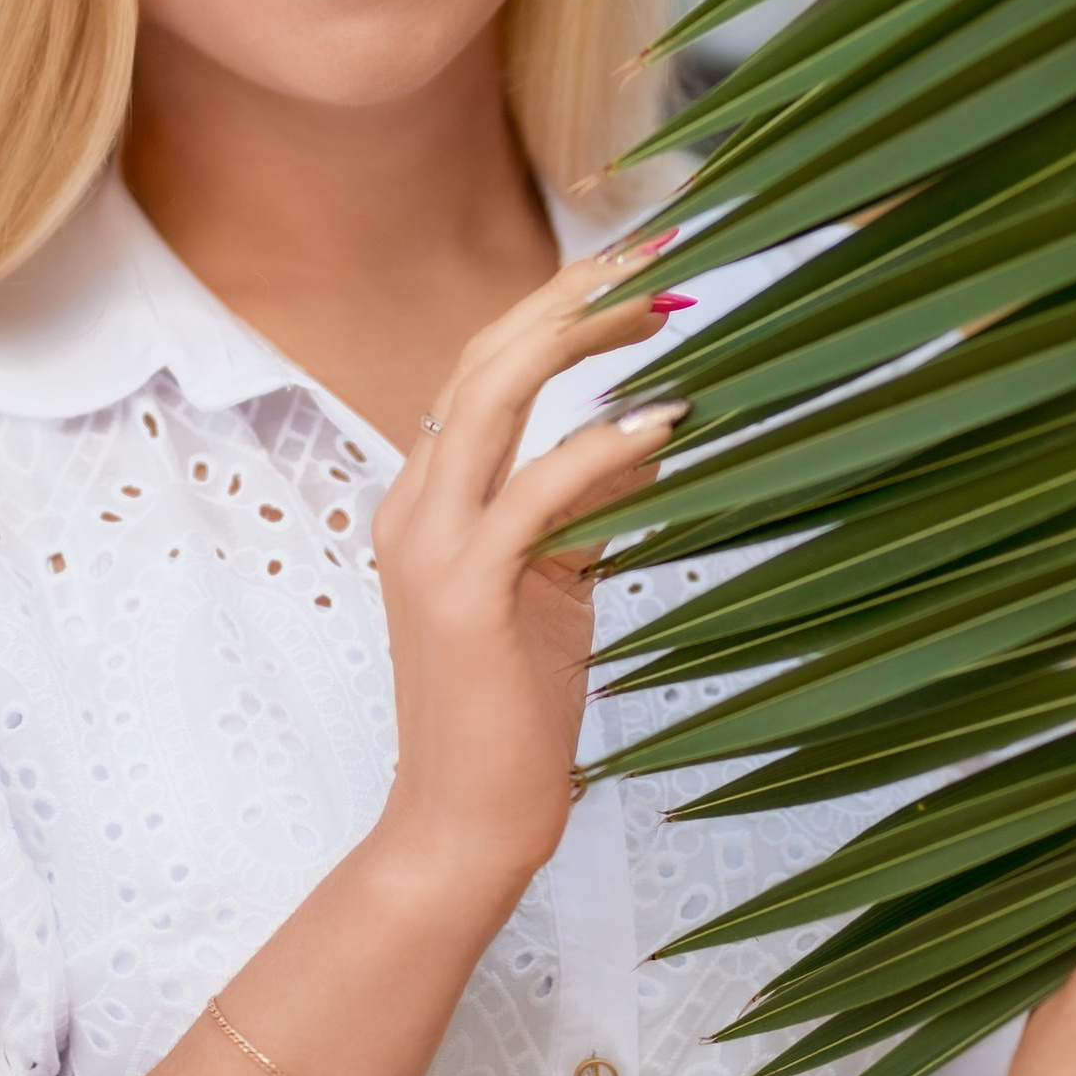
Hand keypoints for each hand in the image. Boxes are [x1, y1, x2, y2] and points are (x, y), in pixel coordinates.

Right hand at [366, 237, 684, 907]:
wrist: (463, 820)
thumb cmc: (512, 710)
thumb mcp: (557, 585)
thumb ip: (585, 508)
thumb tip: (651, 432)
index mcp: (426, 496)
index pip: (486, 368)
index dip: (555, 307)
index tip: (635, 270)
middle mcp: (414, 504)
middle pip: (486, 358)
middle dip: (571, 295)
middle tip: (656, 255)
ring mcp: (430, 544)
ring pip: (492, 397)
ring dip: (579, 338)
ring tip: (660, 305)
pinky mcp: (463, 592)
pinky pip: (534, 493)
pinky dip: (598, 447)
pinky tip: (661, 421)